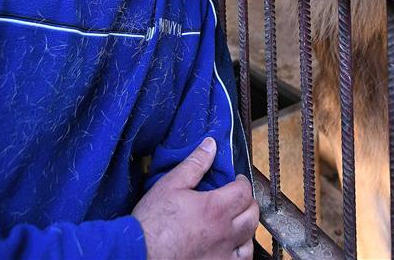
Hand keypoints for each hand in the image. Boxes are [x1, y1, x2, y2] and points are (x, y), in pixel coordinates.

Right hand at [132, 137, 259, 259]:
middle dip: (247, 202)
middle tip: (237, 198)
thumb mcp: (171, 184)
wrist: (141, 252)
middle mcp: (225, 232)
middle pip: (252, 214)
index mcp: (216, 208)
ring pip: (250, 239)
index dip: (242, 182)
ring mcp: (223, 253)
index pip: (244, 191)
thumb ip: (195, 163)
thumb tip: (211, 145)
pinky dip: (241, 251)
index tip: (236, 181)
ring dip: (246, 227)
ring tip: (235, 221)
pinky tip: (231, 246)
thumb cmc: (153, 221)